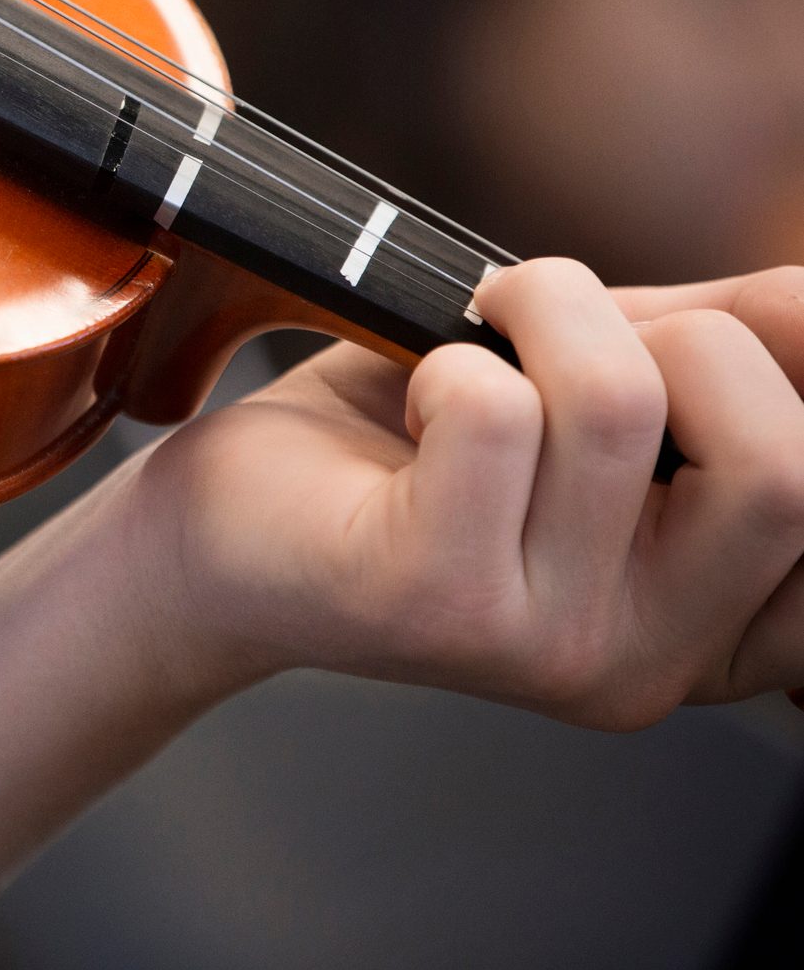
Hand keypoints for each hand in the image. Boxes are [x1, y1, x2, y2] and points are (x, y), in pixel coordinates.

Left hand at [122, 261, 803, 727]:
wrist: (224, 539)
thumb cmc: (407, 455)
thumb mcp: (588, 393)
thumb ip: (717, 354)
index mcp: (715, 624)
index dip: (797, 379)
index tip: (703, 342)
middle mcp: (651, 659)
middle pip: (788, 465)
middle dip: (687, 339)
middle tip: (574, 337)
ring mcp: (545, 643)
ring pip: (619, 404)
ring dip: (542, 310)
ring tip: (478, 334)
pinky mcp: (435, 600)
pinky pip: (492, 414)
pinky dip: (451, 357)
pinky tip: (416, 390)